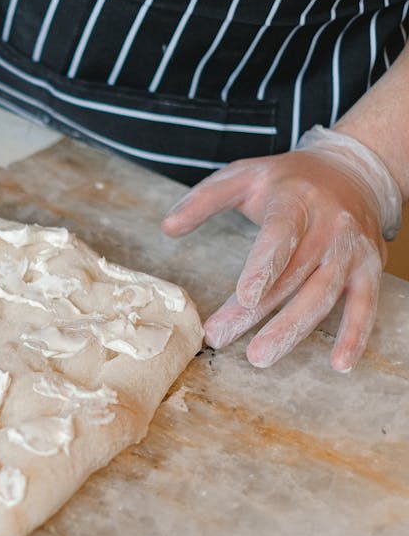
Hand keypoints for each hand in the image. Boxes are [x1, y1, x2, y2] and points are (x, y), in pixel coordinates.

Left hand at [161, 127, 402, 371]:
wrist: (353, 171)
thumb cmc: (288, 180)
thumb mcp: (243, 175)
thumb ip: (203, 199)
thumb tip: (166, 227)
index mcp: (296, 200)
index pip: (280, 236)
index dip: (264, 267)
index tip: (245, 296)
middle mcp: (329, 226)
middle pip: (292, 275)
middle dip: (256, 312)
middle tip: (220, 337)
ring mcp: (351, 249)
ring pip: (322, 295)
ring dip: (292, 329)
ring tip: (261, 356)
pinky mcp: (370, 268)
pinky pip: (365, 305)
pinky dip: (355, 335)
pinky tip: (339, 364)